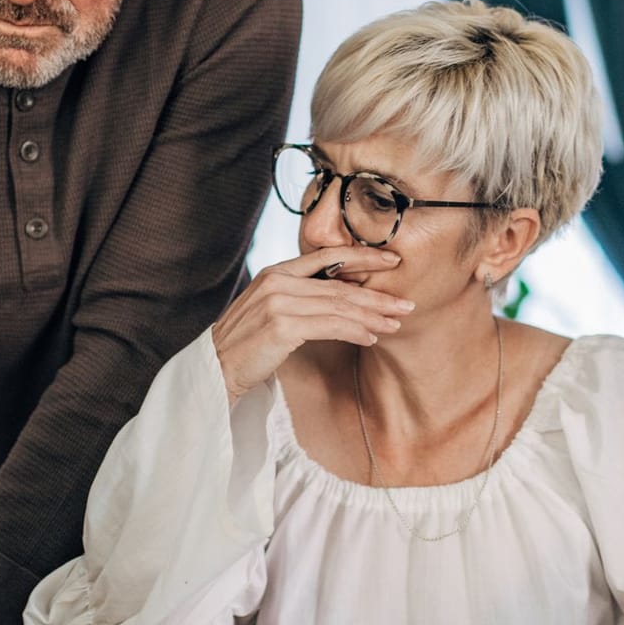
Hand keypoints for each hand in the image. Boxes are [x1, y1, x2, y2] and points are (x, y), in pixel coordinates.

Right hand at [211, 245, 413, 403]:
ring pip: (339, 306)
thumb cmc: (248, 343)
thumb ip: (300, 296)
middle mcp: (278, 281)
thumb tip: (343, 296)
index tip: (392, 262)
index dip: (363, 258)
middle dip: (378, 295)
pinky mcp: (281, 326)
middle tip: (406, 304)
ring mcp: (278, 302)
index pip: (328, 257)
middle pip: (340, 285)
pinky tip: (370, 338)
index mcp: (277, 272)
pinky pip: (329, 326)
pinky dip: (354, 331)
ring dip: (372, 317)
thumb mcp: (271, 309)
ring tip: (395, 324)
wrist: (217, 367)